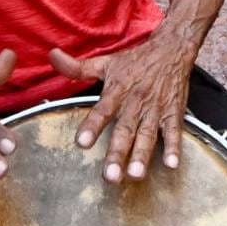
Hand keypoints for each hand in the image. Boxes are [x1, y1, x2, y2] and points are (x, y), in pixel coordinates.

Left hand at [49, 32, 196, 183]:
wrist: (171, 49)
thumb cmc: (135, 60)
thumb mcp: (105, 62)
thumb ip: (77, 67)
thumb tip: (52, 55)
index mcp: (117, 91)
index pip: (102, 110)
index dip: (92, 126)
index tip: (82, 143)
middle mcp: (135, 103)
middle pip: (125, 130)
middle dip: (118, 153)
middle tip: (110, 176)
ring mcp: (155, 109)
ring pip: (148, 135)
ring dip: (142, 155)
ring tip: (135, 175)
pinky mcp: (173, 113)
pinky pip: (174, 132)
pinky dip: (174, 148)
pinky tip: (172, 165)